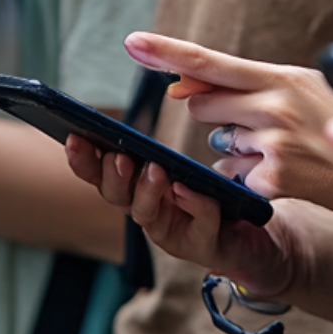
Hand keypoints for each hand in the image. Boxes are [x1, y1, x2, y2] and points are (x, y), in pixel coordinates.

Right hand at [66, 137, 299, 297]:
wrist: (259, 229)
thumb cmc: (219, 187)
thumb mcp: (193, 156)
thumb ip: (174, 136)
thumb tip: (171, 88)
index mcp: (138, 185)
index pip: (101, 171)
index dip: (84, 157)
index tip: (73, 135)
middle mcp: (148, 210)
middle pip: (115, 195)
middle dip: (109, 175)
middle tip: (115, 155)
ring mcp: (172, 231)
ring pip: (146, 214)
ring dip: (145, 191)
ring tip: (152, 169)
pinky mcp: (202, 245)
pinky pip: (196, 225)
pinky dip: (192, 205)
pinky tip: (188, 189)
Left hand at [123, 32, 332, 212]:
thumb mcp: (302, 87)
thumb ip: (244, 86)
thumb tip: (181, 88)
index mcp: (283, 77)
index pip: (212, 61)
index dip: (167, 52)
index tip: (132, 42)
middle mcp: (275, 108)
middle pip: (205, 104)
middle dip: (217, 112)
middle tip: (261, 122)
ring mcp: (273, 146)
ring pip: (221, 145)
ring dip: (241, 149)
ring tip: (288, 151)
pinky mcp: (272, 181)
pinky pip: (236, 177)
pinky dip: (251, 178)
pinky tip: (287, 176)